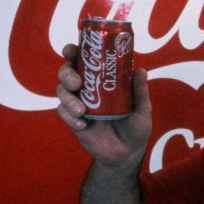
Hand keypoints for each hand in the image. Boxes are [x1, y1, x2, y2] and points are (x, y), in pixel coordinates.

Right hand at [56, 44, 151, 167]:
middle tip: (77, 82)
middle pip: (67, 73)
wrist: (128, 153)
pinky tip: (82, 124)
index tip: (72, 50)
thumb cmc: (136, 126)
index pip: (84, 60)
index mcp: (102, 79)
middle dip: (67, 74)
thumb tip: (140, 71)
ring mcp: (79, 104)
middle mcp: (88, 88)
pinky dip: (70, 117)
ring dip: (68, 99)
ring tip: (82, 110)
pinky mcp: (74, 121)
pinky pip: (64, 114)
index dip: (74, 52)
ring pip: (62, 92)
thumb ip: (140, 92)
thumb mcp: (142, 109)